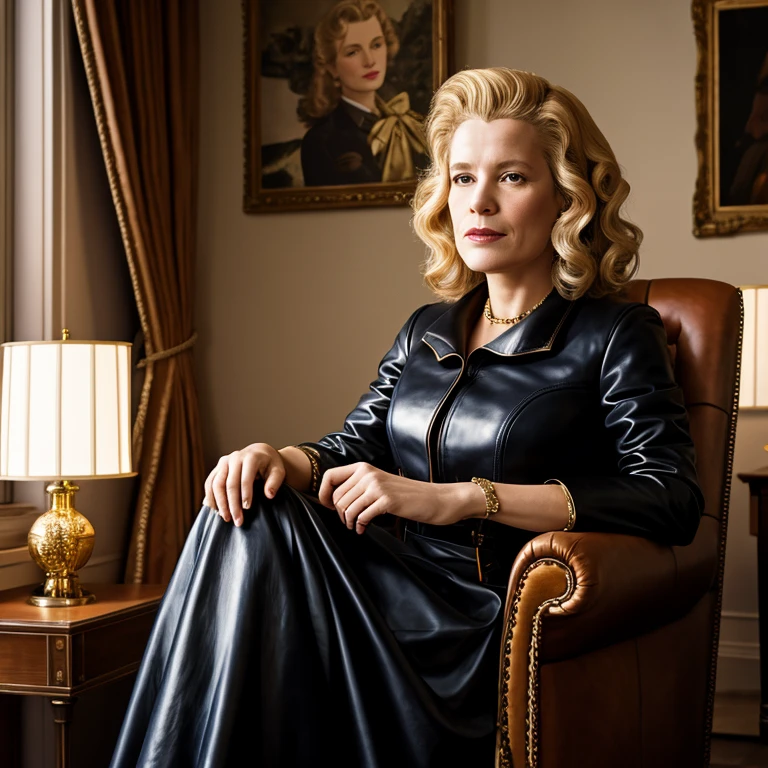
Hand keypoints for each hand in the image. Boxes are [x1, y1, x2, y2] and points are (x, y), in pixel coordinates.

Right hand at [204, 443, 284, 526]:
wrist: (259, 453)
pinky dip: (211, 497)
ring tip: (226, 518)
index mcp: (250, 457)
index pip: (245, 478)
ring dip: (220, 503)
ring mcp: (224, 462)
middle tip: (237, 520)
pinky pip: (209, 483)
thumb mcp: (278, 471)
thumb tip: (269, 495)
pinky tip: (216, 510)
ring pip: (216, 484)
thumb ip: (275, 482)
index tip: (247, 508)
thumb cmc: (270, 464)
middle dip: (232, 504)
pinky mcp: (217, 468)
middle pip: (229, 484)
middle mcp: (235, 457)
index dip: (246, 494)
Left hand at [318, 462, 465, 533]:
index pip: (329, 476)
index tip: (329, 507)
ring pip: (347, 508)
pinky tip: (364, 529)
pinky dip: (360, 526)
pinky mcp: (386, 500)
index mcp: (364, 467)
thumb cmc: (406, 494)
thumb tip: (333, 500)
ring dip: (349, 522)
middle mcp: (368, 473)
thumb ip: (359, 486)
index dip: (323, 494)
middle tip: (349, 522)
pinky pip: (361, 516)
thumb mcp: (379, 483)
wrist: (434, 498)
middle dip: (340, 514)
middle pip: (337, 497)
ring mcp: (377, 486)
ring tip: (357, 526)